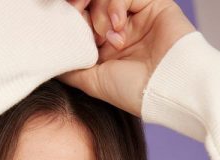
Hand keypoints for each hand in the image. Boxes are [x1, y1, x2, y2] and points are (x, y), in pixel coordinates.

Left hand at [58, 0, 195, 116]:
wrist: (168, 88)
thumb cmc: (135, 91)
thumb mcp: (93, 82)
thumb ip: (72, 70)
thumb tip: (51, 61)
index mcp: (106, 48)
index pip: (82, 20)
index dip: (71, 17)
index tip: (65, 22)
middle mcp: (120, 30)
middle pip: (92, 3)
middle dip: (81, 7)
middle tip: (77, 14)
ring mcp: (136, 16)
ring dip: (100, 11)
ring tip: (106, 34)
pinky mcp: (153, 4)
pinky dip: (115, 5)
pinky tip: (119, 26)